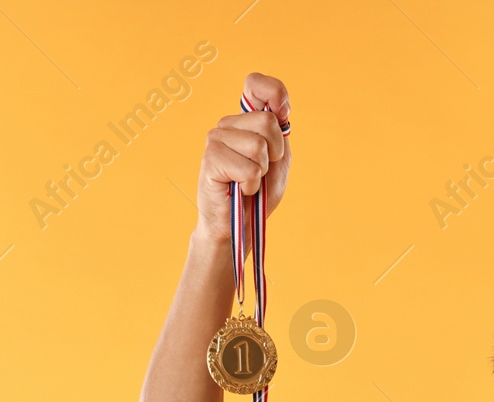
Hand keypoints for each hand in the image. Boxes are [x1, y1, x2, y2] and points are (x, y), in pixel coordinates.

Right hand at [193, 72, 291, 243]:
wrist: (240, 225)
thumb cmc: (259, 193)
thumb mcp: (279, 158)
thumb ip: (281, 131)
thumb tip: (279, 108)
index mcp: (245, 120)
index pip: (256, 83)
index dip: (276, 94)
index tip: (282, 115)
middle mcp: (228, 124)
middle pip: (268, 121)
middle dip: (275, 153)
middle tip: (262, 170)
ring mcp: (216, 139)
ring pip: (259, 146)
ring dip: (262, 172)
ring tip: (249, 181)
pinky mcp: (211, 159)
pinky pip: (249, 168)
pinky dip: (251, 184)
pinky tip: (240, 189)